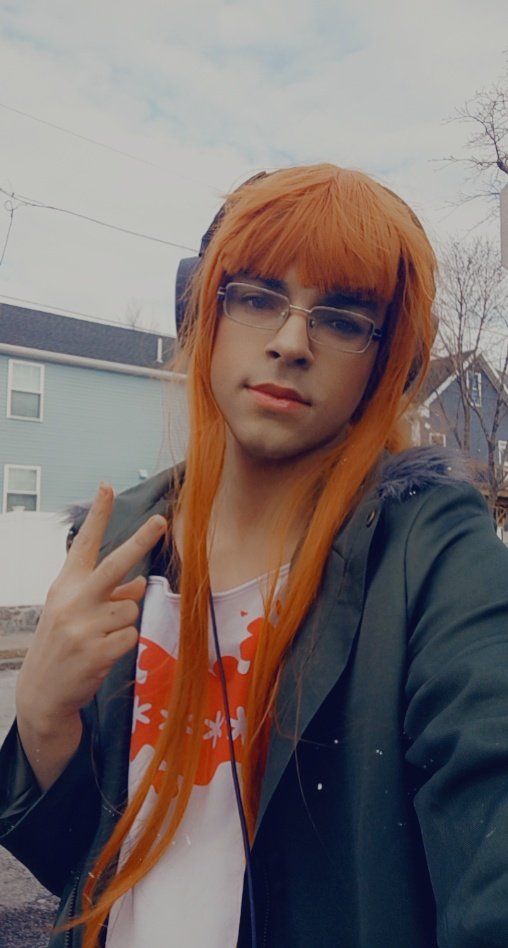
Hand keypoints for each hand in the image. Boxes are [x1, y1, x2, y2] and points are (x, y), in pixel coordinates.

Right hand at [16, 482, 166, 731]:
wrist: (42, 690)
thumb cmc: (64, 641)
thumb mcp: (76, 610)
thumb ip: (108, 592)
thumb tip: (139, 584)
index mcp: (66, 584)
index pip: (84, 543)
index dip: (97, 515)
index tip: (107, 486)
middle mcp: (73, 600)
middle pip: (115, 565)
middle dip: (140, 541)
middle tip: (160, 521)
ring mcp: (83, 626)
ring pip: (131, 608)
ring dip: (125, 620)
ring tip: (101, 636)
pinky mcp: (96, 651)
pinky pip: (131, 634)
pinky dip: (124, 642)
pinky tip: (102, 653)